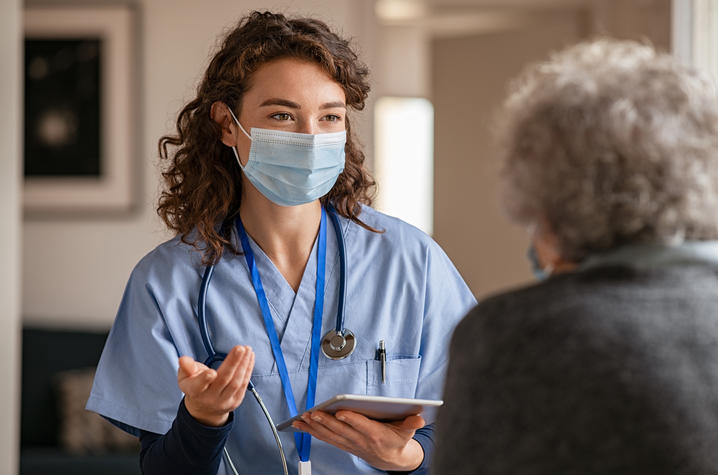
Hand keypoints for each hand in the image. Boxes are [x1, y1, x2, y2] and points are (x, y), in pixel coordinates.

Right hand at [177, 345, 254, 426]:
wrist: (205, 408)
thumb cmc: (195, 386)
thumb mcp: (185, 377)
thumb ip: (186, 367)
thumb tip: (183, 359)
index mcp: (194, 391)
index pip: (198, 386)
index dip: (204, 379)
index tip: (212, 372)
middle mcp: (210, 398)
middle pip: (223, 380)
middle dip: (233, 363)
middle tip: (240, 348)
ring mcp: (224, 401)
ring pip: (236, 382)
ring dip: (244, 364)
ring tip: (247, 350)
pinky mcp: (235, 401)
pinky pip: (244, 384)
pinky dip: (248, 370)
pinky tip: (249, 358)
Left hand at [292, 410, 424, 470]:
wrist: (391, 459)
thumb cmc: (397, 440)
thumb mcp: (408, 431)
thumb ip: (412, 423)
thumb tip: (419, 418)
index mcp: (376, 434)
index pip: (362, 426)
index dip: (351, 419)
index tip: (341, 412)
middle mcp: (360, 440)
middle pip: (341, 430)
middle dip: (326, 422)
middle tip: (313, 413)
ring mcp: (350, 443)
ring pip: (330, 435)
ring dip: (315, 427)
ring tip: (302, 418)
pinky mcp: (343, 444)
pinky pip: (326, 438)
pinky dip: (313, 432)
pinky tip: (302, 425)